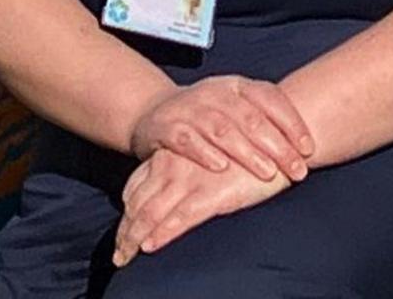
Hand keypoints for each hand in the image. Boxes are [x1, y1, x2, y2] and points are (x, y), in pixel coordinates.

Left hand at [112, 147, 288, 264]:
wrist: (275, 133)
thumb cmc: (244, 145)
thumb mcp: (208, 150)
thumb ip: (186, 163)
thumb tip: (170, 185)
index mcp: (171, 155)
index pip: (136, 186)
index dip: (126, 211)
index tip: (121, 232)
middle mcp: (172, 166)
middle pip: (136, 203)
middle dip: (125, 231)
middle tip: (117, 254)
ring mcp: (188, 180)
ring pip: (150, 213)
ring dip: (133, 238)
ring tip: (123, 257)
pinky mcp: (209, 195)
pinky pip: (178, 219)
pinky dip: (161, 234)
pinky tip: (149, 247)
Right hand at [129, 75, 314, 183]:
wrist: (155, 112)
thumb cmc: (209, 115)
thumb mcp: (237, 108)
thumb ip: (266, 120)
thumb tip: (308, 147)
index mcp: (237, 85)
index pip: (270, 98)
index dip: (292, 123)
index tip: (309, 149)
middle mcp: (215, 93)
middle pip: (250, 118)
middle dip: (277, 145)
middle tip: (297, 170)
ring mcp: (190, 109)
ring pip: (222, 129)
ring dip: (247, 152)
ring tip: (268, 173)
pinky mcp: (167, 127)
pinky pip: (188, 140)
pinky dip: (205, 153)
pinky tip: (221, 167)